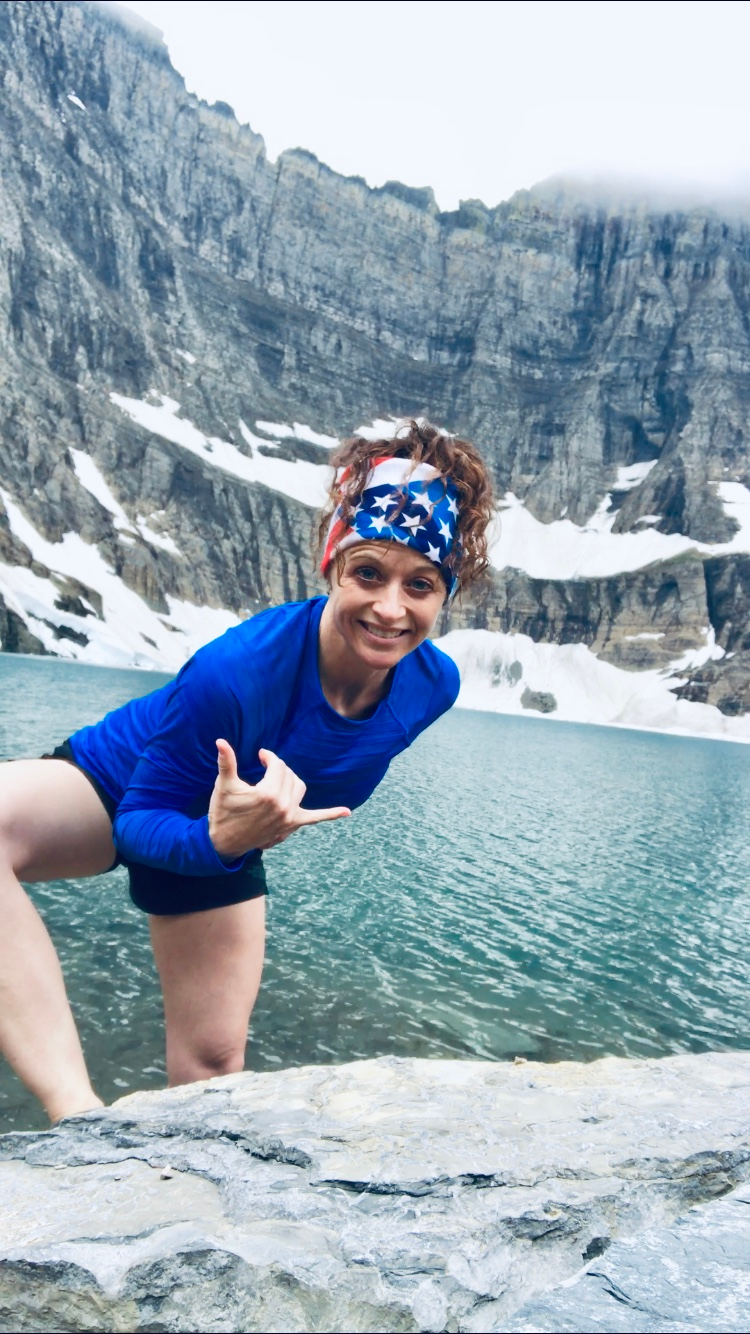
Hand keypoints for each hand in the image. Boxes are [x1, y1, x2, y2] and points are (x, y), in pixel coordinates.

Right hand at [208, 740, 349, 859]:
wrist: (224, 843)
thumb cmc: (223, 812)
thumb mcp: (225, 785)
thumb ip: (226, 762)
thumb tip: (220, 741)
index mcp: (268, 793)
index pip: (277, 766)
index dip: (269, 757)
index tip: (260, 755)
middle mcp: (283, 805)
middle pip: (289, 775)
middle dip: (278, 768)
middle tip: (266, 766)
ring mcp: (289, 817)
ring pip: (299, 788)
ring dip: (291, 780)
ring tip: (279, 778)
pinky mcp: (291, 825)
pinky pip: (315, 818)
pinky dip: (330, 814)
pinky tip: (346, 812)